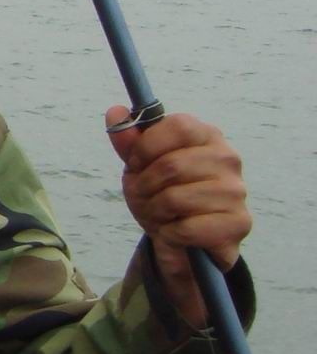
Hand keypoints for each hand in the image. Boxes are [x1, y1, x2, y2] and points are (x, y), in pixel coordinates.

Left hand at [105, 107, 251, 327]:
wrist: (183, 241)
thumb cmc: (162, 195)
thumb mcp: (139, 167)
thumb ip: (129, 142)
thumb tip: (115, 111)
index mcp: (207, 136)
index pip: (178, 126)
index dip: (146, 146)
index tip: (136, 163)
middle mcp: (228, 159)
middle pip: (171, 165)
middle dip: (145, 186)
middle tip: (144, 196)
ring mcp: (237, 191)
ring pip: (176, 199)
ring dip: (155, 212)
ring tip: (160, 214)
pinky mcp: (238, 223)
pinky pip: (186, 228)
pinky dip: (170, 233)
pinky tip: (175, 232)